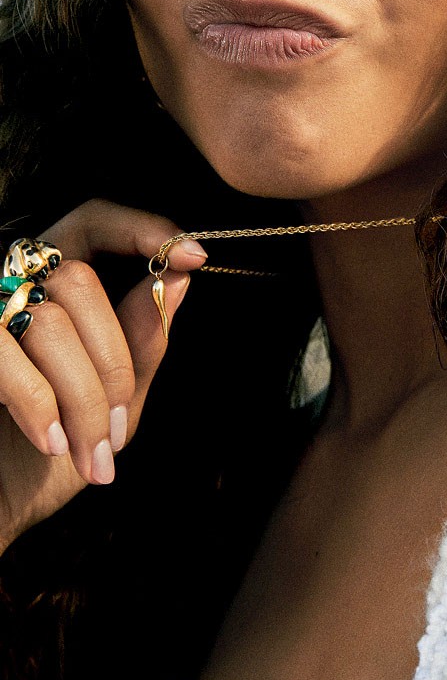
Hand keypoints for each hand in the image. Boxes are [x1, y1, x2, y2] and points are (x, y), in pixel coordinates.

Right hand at [0, 200, 206, 552]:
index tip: (193, 257)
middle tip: (119, 429)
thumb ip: (143, 340)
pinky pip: (6, 356)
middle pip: (79, 282)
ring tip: (92, 452)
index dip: (141, 230)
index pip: (93, 222)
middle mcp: (9, 284)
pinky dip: (38, 402)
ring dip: (83, 396)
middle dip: (113, 361)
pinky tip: (51, 442)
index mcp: (50, 283)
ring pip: (51, 322)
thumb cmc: (48, 457)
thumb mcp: (117, 400)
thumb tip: (179, 279)